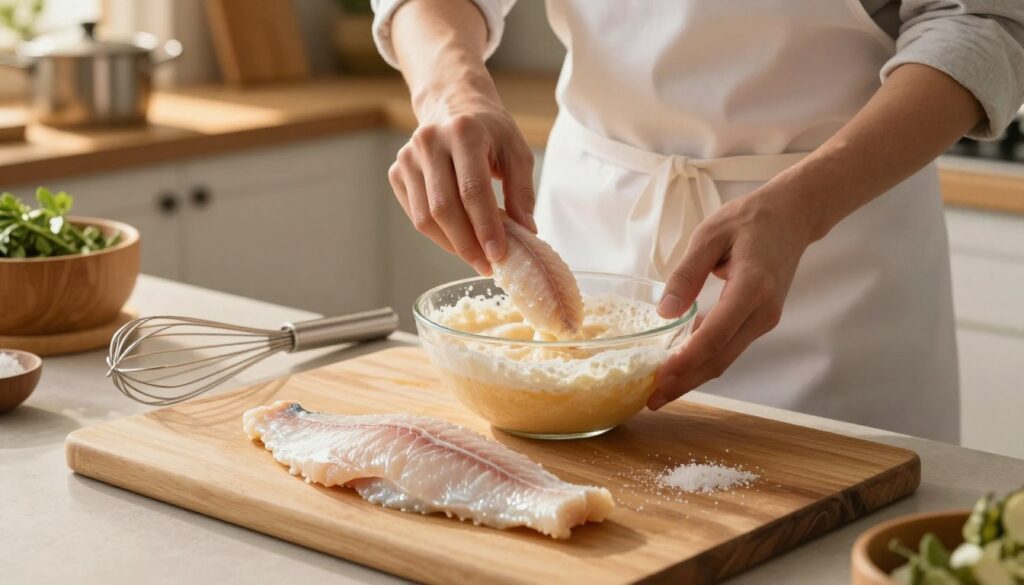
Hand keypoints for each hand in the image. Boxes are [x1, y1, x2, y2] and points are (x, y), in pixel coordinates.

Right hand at [388, 90, 536, 275]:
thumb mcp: (516, 152)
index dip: (485, 227)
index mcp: (463, 132)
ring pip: (425, 217)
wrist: (452, 104)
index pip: (472, 189)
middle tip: (487, 265)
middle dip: (467, 244)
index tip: (498, 255)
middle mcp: (429, 142)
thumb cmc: (489, 131)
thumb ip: (522, 192)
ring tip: (475, 257)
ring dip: (451, 245)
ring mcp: (408, 157)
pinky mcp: (397, 171)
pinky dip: (438, 235)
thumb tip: (527, 232)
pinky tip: (458, 240)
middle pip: (444, 208)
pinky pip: (415, 215)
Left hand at [648, 184, 818, 409]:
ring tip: (660, 391)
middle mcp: (763, 312)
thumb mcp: (710, 235)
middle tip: (652, 399)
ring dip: (693, 376)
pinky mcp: (760, 320)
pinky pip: (729, 346)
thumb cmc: (749, 219)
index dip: (687, 359)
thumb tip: (664, 312)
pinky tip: (679, 367)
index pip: (717, 334)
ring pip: (725, 357)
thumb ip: (686, 274)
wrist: (793, 217)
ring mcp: (765, 319)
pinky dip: (704, 360)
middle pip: (721, 357)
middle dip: (686, 381)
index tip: (660, 376)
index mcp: (752, 288)